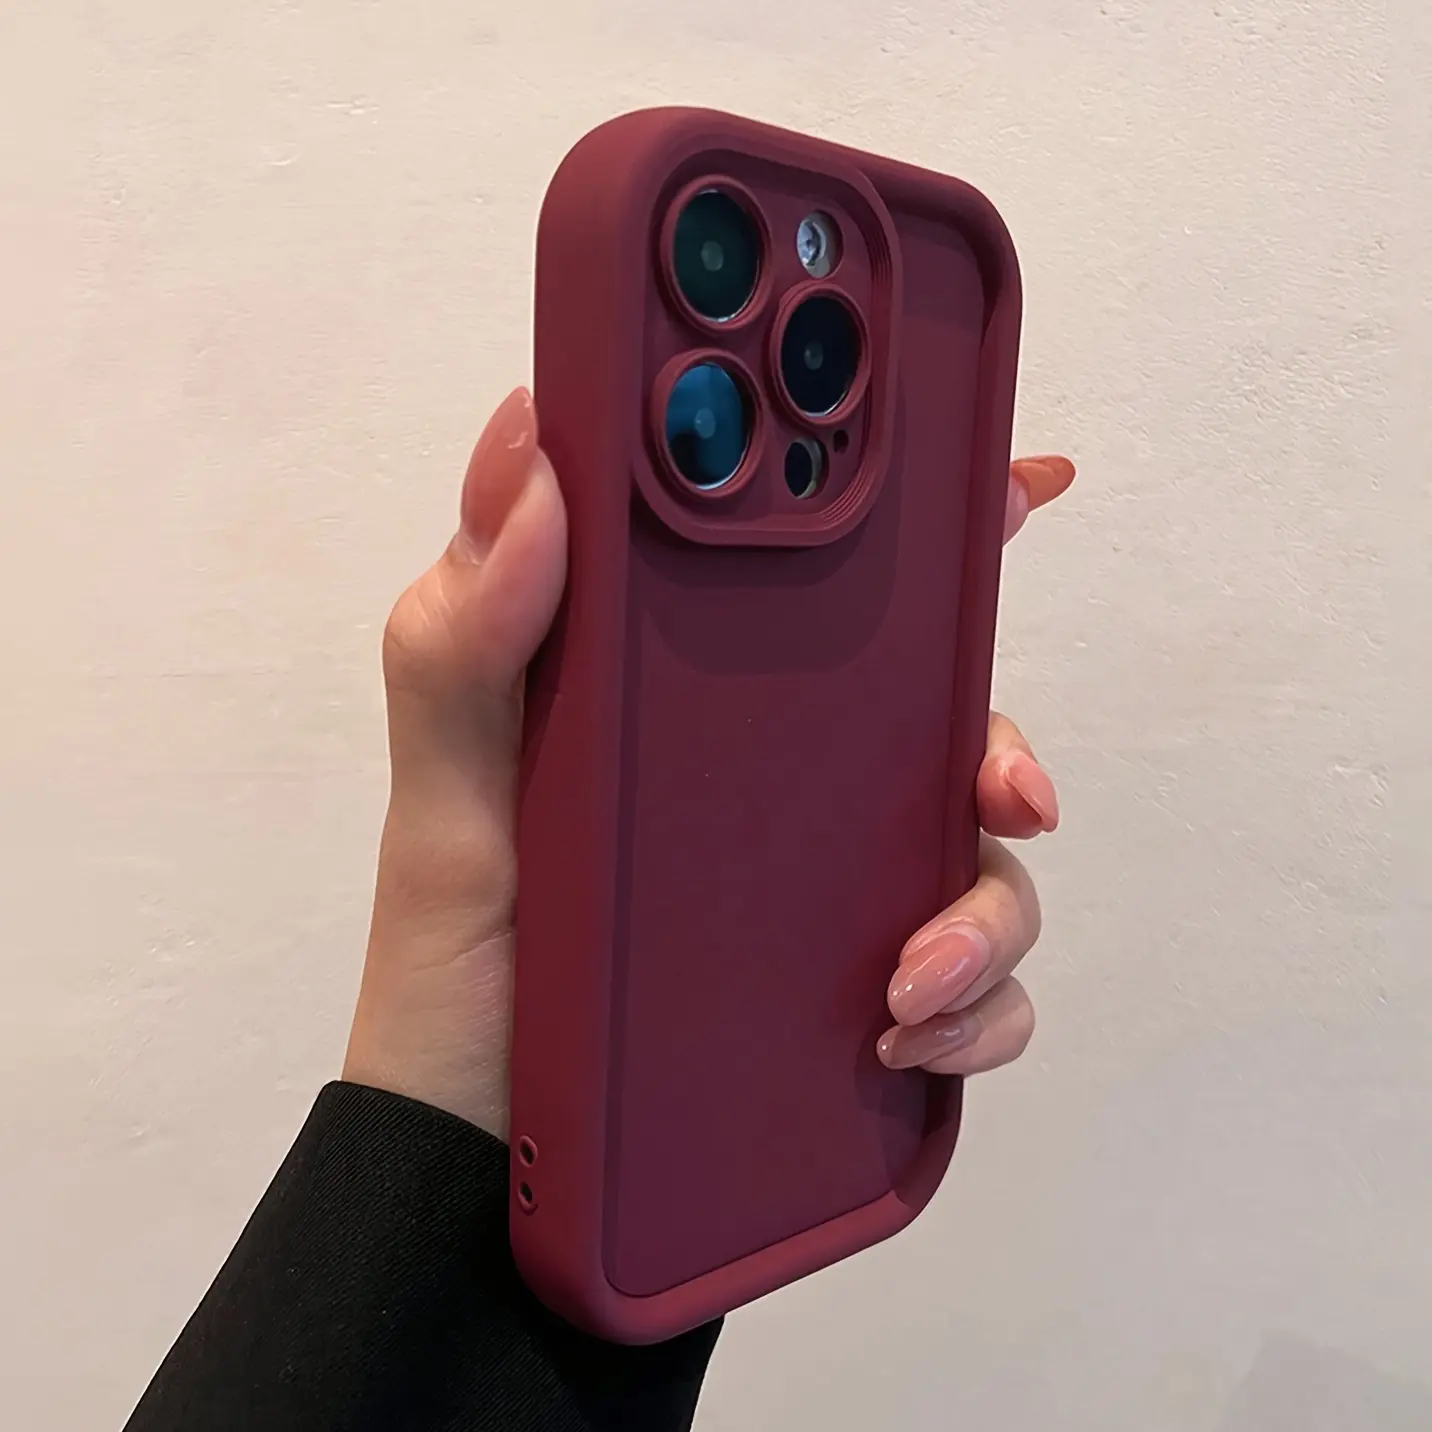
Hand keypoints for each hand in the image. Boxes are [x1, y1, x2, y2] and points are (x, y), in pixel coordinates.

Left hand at [342, 389, 1072, 1137]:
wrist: (480, 1155)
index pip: (829, 590)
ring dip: (986, 915)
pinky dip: (980, 1014)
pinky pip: (978, 993)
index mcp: (703, 704)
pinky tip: (909, 1038)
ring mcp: (829, 897)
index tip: (1020, 485)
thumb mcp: (450, 794)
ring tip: (906, 982)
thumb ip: (470, 635)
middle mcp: (784, 788)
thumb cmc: (464, 961)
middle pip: (945, 728)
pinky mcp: (859, 999)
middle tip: (1010, 794)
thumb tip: (529, 445)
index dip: (933, 528)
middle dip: (1003, 748)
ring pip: (980, 864)